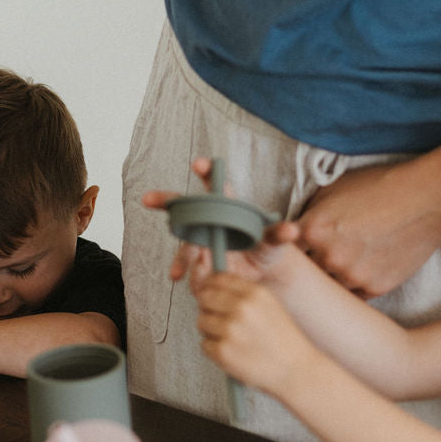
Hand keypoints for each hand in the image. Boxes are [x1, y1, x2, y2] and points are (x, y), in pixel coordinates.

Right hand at [143, 157, 298, 288]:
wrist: (260, 275)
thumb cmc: (266, 249)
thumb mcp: (274, 242)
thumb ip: (279, 234)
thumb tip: (292, 231)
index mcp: (227, 206)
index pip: (214, 184)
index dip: (205, 172)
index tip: (198, 164)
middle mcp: (209, 220)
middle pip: (183, 205)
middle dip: (165, 201)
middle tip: (148, 199)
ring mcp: (200, 239)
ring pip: (183, 240)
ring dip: (177, 253)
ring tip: (176, 270)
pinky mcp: (197, 260)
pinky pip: (186, 264)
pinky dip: (183, 270)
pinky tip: (180, 277)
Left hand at [195, 272, 320, 397]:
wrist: (296, 370)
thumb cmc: (283, 341)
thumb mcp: (270, 306)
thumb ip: (243, 294)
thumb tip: (211, 287)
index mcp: (255, 293)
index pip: (217, 279)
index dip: (210, 286)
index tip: (210, 294)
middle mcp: (242, 308)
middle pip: (204, 298)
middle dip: (208, 308)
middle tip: (218, 319)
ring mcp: (231, 330)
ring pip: (202, 321)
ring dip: (210, 330)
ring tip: (230, 339)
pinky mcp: (223, 351)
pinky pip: (204, 345)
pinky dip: (214, 350)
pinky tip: (232, 352)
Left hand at [297, 157, 440, 298]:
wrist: (427, 198)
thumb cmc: (381, 186)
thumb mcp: (335, 188)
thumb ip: (310, 213)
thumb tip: (294, 230)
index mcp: (312, 228)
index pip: (286, 252)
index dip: (290, 252)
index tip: (295, 253)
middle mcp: (328, 256)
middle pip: (306, 273)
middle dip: (311, 266)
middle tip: (322, 258)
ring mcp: (351, 276)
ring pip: (329, 287)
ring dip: (333, 278)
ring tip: (347, 262)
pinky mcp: (374, 288)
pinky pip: (354, 295)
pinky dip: (355, 285)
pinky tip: (364, 269)